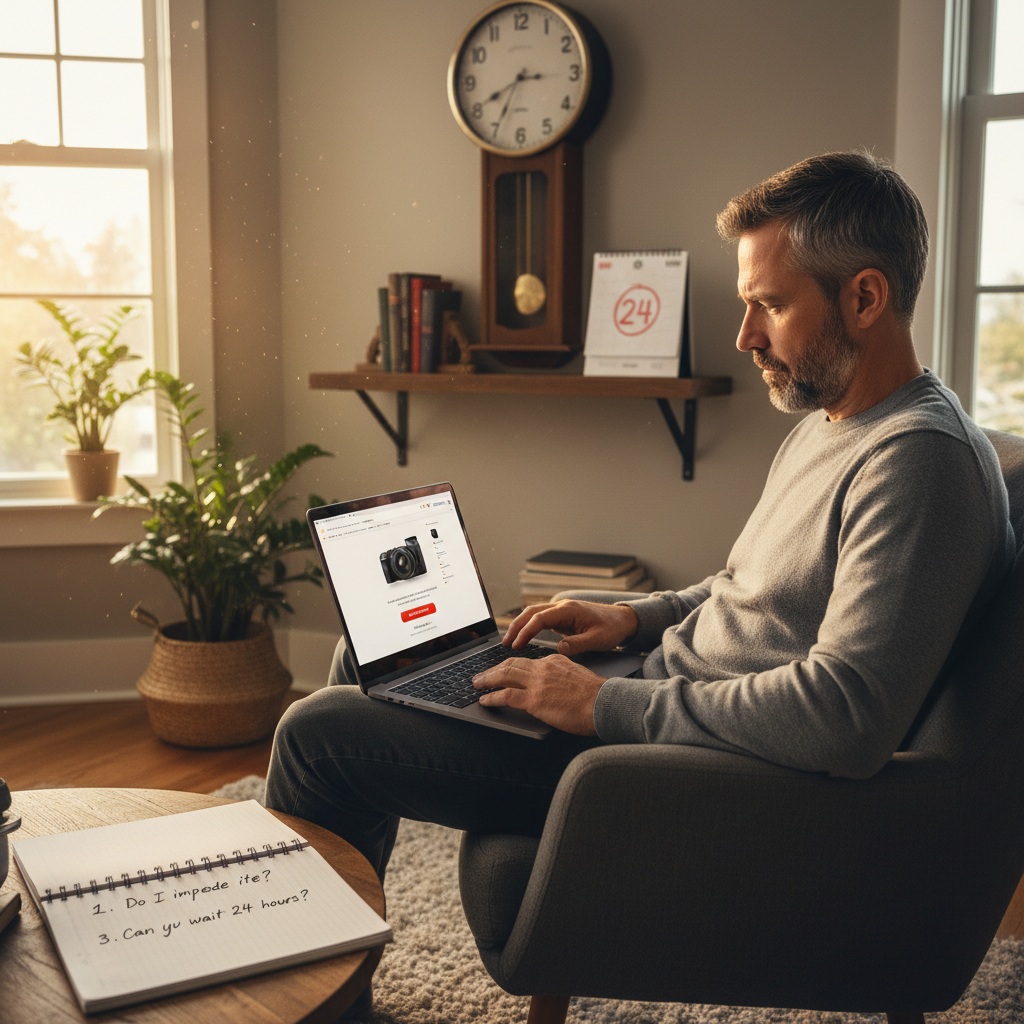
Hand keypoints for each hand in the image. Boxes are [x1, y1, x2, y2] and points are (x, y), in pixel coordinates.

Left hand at [474, 653, 602, 734]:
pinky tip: (485, 700)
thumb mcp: (577, 677)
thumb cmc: (596, 697)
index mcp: (554, 661)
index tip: (502, 671)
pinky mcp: (534, 699)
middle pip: (510, 664)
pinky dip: (492, 697)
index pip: (526, 661)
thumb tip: (553, 687)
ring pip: (504, 675)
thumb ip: (562, 677)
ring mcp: (537, 683)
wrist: (604, 703)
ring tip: (477, 685)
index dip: (510, 666)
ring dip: (487, 680)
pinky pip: (506, 695)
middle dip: (492, 670)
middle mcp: (543, 668)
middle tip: (481, 676)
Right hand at [503, 599, 639, 655]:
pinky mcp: (562, 617)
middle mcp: (562, 607)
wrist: (623, 620)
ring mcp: (561, 611)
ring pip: (534, 614)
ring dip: (520, 625)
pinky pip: (540, 619)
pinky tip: (522, 638)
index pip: (540, 618)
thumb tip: (560, 649)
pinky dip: (529, 627)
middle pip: (531, 612)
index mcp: (568, 610)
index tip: (516, 645)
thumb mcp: (598, 639)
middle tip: (504, 643)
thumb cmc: (612, 629)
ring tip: (509, 641)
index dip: (526, 632)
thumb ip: (578, 644)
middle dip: (516, 626)